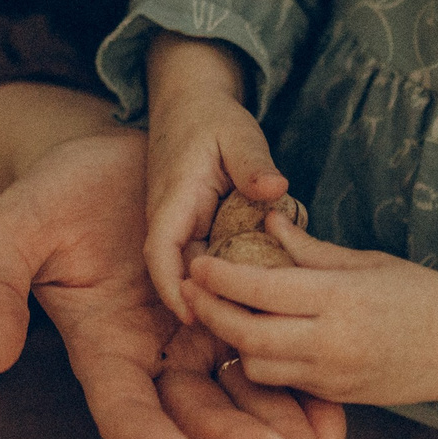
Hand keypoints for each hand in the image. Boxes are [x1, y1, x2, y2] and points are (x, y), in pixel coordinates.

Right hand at [0, 125, 332, 438]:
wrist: (108, 159)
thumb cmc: (52, 196)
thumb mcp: (8, 232)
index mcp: (102, 351)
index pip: (123, 411)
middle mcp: (155, 357)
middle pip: (198, 415)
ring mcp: (201, 337)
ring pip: (245, 394)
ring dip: (284, 425)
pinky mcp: (239, 310)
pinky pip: (275, 353)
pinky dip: (304, 383)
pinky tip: (336, 408)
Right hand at [143, 35, 286, 319]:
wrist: (191, 102)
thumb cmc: (212, 116)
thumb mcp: (237, 134)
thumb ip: (254, 163)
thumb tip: (276, 190)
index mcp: (173, 200)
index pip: (161, 252)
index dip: (172, 287)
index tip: (191, 316)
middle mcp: (170, 220)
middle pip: (179, 274)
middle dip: (202, 306)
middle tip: (243, 335)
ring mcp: (182, 227)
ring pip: (195, 272)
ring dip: (218, 296)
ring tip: (256, 325)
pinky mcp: (196, 230)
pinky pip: (210, 262)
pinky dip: (230, 279)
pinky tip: (261, 297)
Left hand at [183, 215, 437, 406]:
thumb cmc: (421, 294)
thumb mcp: (367, 261)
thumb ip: (310, 250)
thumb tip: (266, 223)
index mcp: (341, 299)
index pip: (263, 290)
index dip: (222, 277)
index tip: (197, 263)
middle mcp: (332, 342)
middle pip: (248, 333)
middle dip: (211, 311)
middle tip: (189, 289)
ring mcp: (333, 375)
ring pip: (258, 366)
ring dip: (235, 341)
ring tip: (224, 312)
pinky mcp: (337, 397)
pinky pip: (284, 383)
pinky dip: (263, 362)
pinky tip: (257, 338)